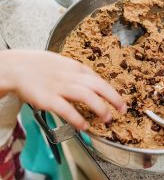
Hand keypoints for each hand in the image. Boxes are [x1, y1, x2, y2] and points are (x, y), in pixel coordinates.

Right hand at [0, 50, 126, 129]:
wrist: (15, 66)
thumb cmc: (38, 65)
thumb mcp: (62, 63)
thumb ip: (77, 72)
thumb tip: (91, 82)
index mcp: (75, 67)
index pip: (99, 79)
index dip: (112, 91)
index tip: (120, 101)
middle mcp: (71, 76)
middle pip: (99, 86)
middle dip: (114, 98)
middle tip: (123, 110)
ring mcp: (60, 87)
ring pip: (87, 96)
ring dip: (100, 108)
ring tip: (108, 119)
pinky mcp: (48, 98)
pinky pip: (67, 109)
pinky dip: (78, 118)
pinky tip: (85, 126)